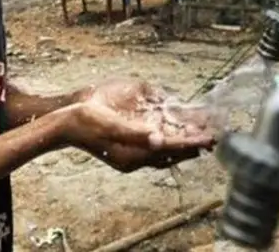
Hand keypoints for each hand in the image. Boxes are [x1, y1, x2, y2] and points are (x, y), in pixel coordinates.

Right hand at [67, 78, 215, 171]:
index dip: (191, 143)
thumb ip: (135, 133)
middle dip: (192, 146)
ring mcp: (130, 157)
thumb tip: (160, 139)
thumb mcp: (110, 124)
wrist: (64, 123)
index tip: (210, 138)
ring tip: (200, 137)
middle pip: (171, 155)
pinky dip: (168, 143)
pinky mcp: (127, 151)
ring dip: (182, 145)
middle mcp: (134, 159)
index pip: (169, 150)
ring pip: (164, 154)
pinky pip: (154, 150)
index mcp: (132, 154)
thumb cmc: (86, 120)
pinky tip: (174, 136)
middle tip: (214, 138)